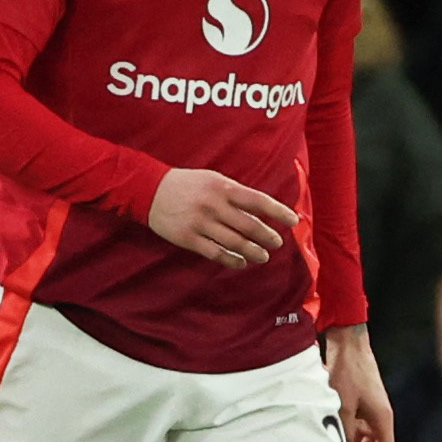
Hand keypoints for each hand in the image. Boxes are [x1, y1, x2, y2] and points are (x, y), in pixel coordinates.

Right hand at [147, 168, 297, 267]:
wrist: (148, 190)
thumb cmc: (186, 184)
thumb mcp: (212, 179)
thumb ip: (234, 193)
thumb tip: (260, 213)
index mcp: (222, 188)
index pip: (258, 201)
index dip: (278, 212)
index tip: (292, 221)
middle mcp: (214, 205)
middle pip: (250, 225)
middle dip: (268, 236)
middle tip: (276, 242)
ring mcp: (200, 223)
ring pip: (235, 243)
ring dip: (254, 251)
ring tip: (263, 255)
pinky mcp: (188, 238)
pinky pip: (216, 253)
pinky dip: (232, 260)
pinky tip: (241, 262)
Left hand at [323, 324, 395, 441]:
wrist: (347, 342)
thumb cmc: (347, 372)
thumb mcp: (342, 405)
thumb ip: (343, 430)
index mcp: (383, 419)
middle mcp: (380, 416)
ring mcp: (370, 409)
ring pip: (363, 439)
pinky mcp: (359, 402)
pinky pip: (355, 426)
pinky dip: (345, 435)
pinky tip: (328, 439)